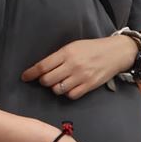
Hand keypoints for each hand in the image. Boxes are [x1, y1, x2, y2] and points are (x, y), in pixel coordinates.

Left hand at [21, 36, 136, 99]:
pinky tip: (69, 87)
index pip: (42, 66)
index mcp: (66, 52)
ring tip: (59, 82)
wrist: (115, 52)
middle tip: (46, 79)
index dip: (31, 73)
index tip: (25, 77)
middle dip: (43, 81)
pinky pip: (71, 95)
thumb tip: (42, 68)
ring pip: (58, 89)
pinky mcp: (90, 85)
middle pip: (47, 80)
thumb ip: (58, 57)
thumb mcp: (73, 46)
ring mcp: (82, 76)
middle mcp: (73, 65)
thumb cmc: (92, 48)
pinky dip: (68, 93)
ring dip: (55, 88)